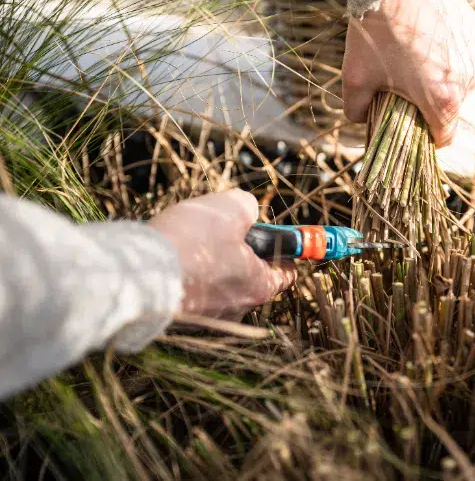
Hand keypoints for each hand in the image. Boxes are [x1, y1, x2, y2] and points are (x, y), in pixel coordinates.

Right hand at [149, 189, 295, 320]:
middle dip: (239, 252)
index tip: (269, 233)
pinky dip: (187, 276)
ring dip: (209, 264)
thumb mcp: (229, 208)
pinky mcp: (181, 320)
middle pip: (251, 276)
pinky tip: (171, 260)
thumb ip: (247, 206)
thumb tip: (248, 210)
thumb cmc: (189, 243)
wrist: (136, 277)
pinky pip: (193, 292)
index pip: (286, 272)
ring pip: (219, 284)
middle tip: (219, 231)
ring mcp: (208, 318)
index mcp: (259, 286)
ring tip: (188, 243)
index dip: (281, 248)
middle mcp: (238, 308)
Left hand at [342, 0, 474, 147]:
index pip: (444, 137)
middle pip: (451, 108)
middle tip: (402, 89)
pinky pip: (463, 52)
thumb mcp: (355, 78)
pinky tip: (423, 39)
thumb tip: (359, 119)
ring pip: (460, 80)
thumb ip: (356, 110)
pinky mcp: (474, 29)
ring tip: (412, 61)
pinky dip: (446, 53)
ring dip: (440, 78)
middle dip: (428, 104)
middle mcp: (467, 80)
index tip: (410, 129)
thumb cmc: (375, 32)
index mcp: (444, 100)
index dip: (425, 138)